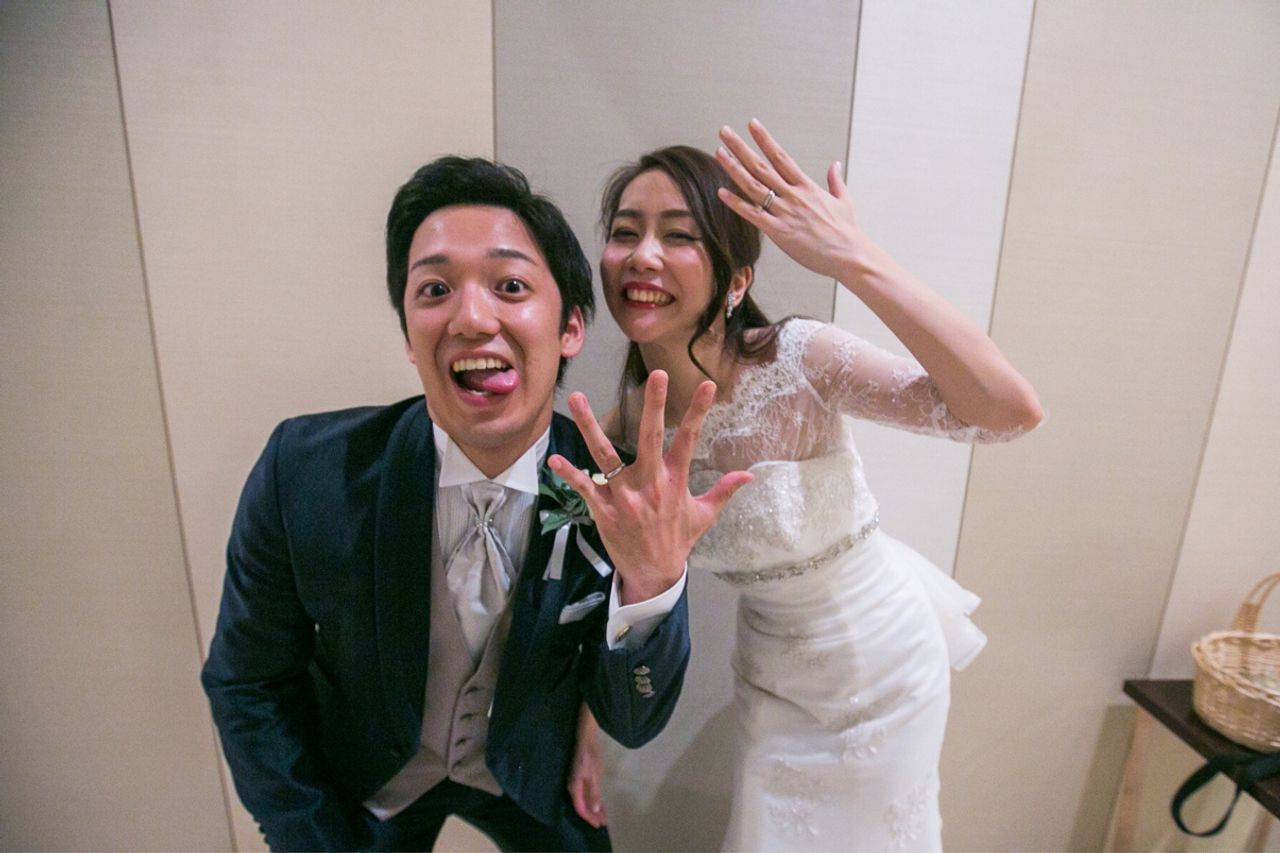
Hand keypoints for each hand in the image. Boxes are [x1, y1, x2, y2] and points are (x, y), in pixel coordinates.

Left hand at [547, 371, 751, 603]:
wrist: (654, 573)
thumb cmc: (678, 540)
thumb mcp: (704, 515)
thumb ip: (723, 490)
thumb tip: (750, 475)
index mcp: (675, 481)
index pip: (689, 439)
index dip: (698, 412)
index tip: (708, 385)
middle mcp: (650, 484)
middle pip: (651, 437)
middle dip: (653, 405)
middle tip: (656, 375)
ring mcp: (624, 496)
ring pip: (606, 454)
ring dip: (590, 426)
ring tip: (578, 398)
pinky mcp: (604, 510)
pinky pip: (585, 487)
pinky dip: (570, 473)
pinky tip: (553, 459)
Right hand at [568, 705, 607, 828]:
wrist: (585, 738)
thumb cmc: (589, 756)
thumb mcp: (593, 775)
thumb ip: (593, 793)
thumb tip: (593, 810)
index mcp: (574, 787)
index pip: (581, 808)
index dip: (590, 818)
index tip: (599, 825)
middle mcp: (573, 787)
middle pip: (582, 806)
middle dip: (593, 815)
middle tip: (603, 822)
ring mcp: (577, 782)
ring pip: (585, 800)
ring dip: (594, 808)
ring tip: (603, 816)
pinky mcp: (581, 777)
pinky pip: (586, 793)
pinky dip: (593, 799)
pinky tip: (599, 803)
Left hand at [715, 119, 867, 281]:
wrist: (850, 255)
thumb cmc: (847, 232)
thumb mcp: (845, 201)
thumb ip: (836, 181)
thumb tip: (835, 165)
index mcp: (807, 186)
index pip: (781, 157)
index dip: (765, 140)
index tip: (752, 124)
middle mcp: (793, 195)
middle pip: (761, 166)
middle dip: (741, 147)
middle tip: (724, 131)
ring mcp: (785, 212)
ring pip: (754, 186)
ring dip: (734, 169)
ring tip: (719, 152)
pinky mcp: (779, 232)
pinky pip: (753, 215)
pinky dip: (736, 203)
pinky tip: (721, 192)